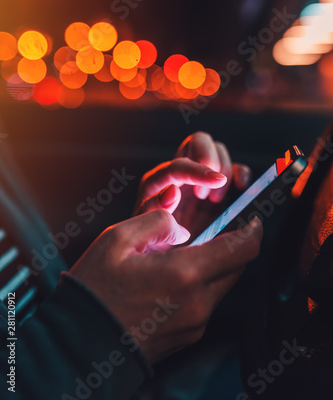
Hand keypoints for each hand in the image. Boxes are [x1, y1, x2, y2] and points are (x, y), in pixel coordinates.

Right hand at [70, 210, 262, 362]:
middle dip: (231, 247)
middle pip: (237, 268)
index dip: (253, 230)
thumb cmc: (96, 289)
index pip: (242, 249)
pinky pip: (207, 304)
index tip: (252, 219)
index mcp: (185, 274)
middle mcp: (198, 302)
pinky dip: (200, 287)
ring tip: (181, 259)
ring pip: (222, 286)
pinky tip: (173, 281)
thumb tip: (182, 229)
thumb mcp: (118, 239)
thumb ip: (158, 222)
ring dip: (213, 267)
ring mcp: (195, 323)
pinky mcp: (189, 336)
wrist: (81, 343)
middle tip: (212, 234)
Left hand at [134, 132, 250, 237]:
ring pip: (218, 151)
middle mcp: (180, 173)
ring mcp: (200, 178)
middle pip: (199, 142)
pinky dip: (242, 173)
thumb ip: (154, 208)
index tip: (215, 181)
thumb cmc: (151, 243)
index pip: (178, 165)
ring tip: (216, 200)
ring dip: (225, 170)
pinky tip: (242, 188)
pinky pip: (235, 169)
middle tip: (212, 189)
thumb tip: (172, 191)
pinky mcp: (218, 188)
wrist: (164, 259)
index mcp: (158, 181)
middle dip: (212, 158)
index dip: (197, 171)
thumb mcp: (146, 229)